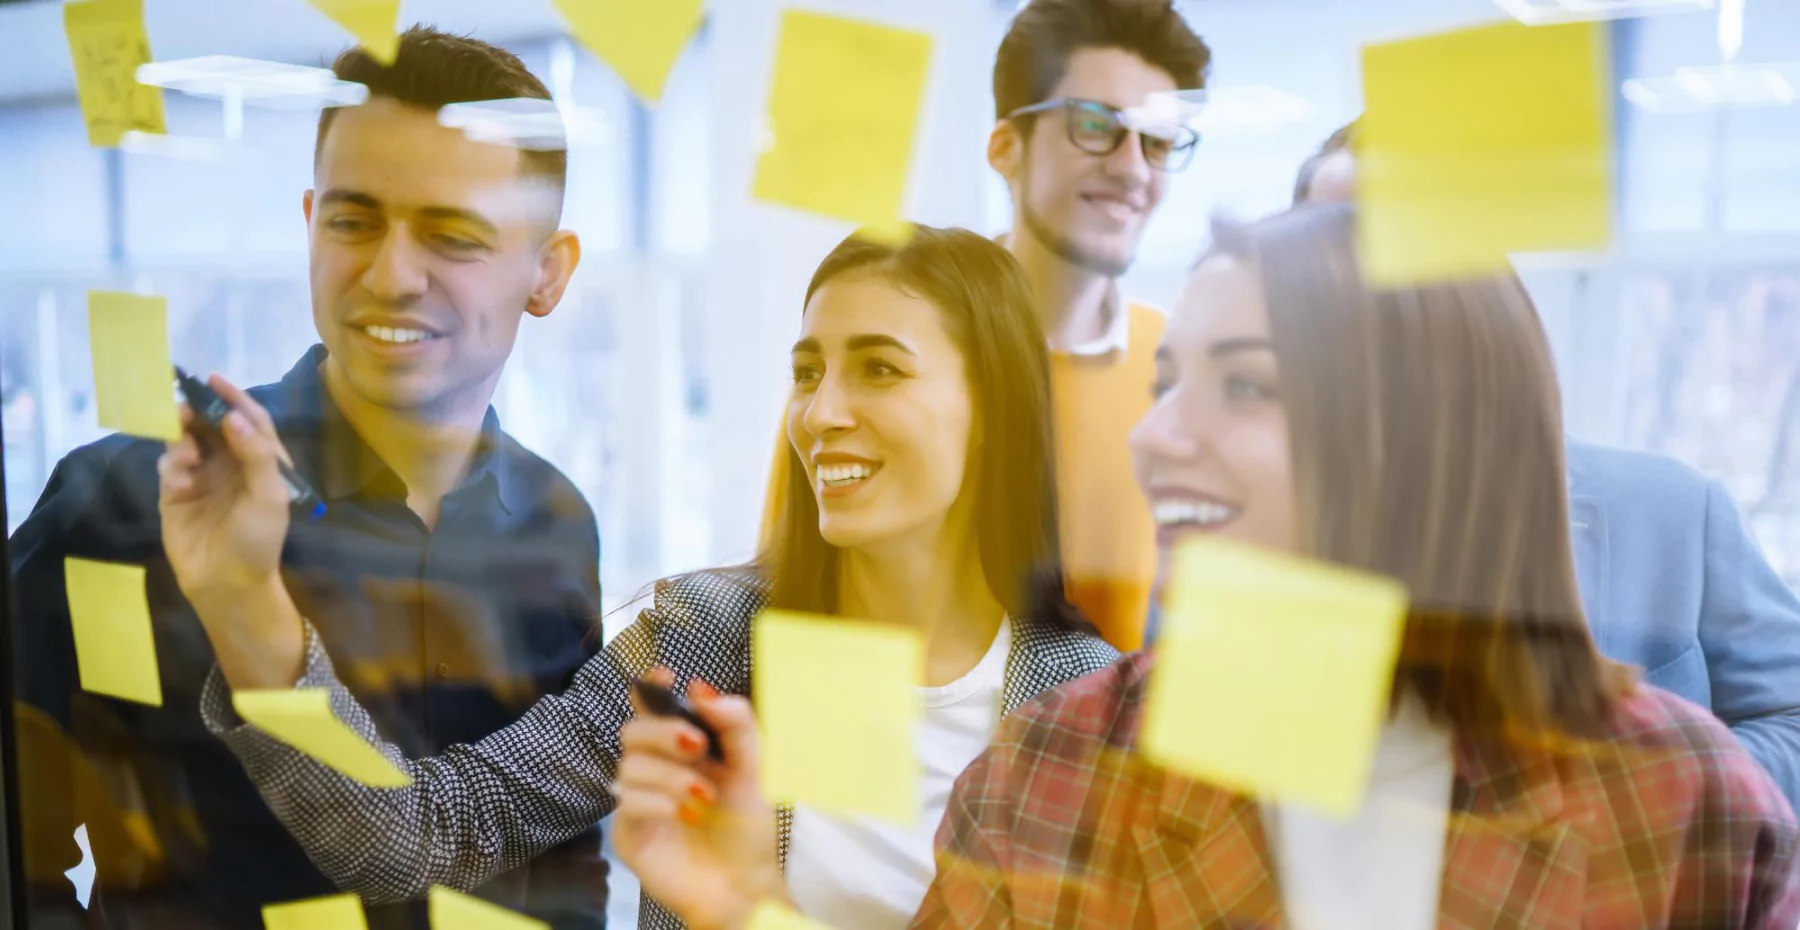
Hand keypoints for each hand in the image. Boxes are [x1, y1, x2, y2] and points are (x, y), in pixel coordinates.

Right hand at [157, 375, 291, 601]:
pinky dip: (172, 465)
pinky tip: (180, 479)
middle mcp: (231, 463)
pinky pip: (169, 467)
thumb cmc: (257, 540)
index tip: (213, 380)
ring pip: (186, 440)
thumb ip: (256, 454)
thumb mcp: (268, 496)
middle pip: (212, 424)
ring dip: (182, 437)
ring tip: (186, 449)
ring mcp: (202, 477)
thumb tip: (233, 418)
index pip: (249, 420)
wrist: (228, 583)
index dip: (233, 398)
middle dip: (198, 412)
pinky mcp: (176, 493)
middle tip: (185, 408)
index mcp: (260, 460)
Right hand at [614, 668, 784, 929]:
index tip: (666, 674)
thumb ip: (735, 723)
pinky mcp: (631, 836)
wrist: (751, 882)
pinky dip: (658, 802)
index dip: (651, 688)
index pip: (653, 708)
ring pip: (628, 765)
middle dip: (663, 731)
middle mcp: (657, 771)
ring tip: (704, 795)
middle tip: (697, 744)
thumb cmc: (753, 827)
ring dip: (670, 774)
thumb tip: (700, 689)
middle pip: (632, 731)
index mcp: (684, 749)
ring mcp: (640, 803)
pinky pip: (628, 804)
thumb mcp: (755, 767)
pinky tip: (686, 814)